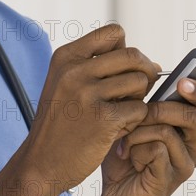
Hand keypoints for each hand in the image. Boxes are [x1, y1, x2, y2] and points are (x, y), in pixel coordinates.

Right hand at [21, 24, 160, 191]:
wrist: (41, 162)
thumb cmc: (61, 122)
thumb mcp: (67, 83)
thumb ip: (101, 67)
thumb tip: (154, 64)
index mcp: (66, 56)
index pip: (114, 32)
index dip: (126, 49)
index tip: (123, 68)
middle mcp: (75, 70)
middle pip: (133, 54)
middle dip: (144, 71)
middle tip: (137, 91)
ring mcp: (88, 94)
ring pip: (140, 81)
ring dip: (139, 98)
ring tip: (124, 112)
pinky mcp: (103, 119)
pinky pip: (140, 108)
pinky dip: (136, 120)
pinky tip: (120, 129)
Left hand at [92, 79, 195, 195]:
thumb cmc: (124, 153)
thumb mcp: (131, 118)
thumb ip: (144, 96)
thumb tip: (153, 68)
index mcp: (190, 127)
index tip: (182, 81)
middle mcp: (195, 145)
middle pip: (192, 115)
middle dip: (159, 108)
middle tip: (137, 113)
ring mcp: (185, 164)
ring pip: (167, 130)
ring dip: (139, 131)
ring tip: (127, 141)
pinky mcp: (170, 179)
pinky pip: (156, 150)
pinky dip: (136, 149)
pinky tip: (129, 158)